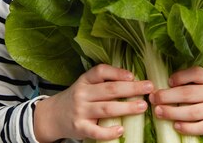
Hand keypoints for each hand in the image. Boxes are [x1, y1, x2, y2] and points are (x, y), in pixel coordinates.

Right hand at [33, 64, 152, 142]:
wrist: (53, 116)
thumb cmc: (77, 98)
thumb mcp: (86, 85)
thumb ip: (104, 82)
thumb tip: (134, 80)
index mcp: (85, 80)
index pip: (100, 72)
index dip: (117, 72)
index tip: (133, 75)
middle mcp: (82, 94)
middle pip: (109, 90)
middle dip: (131, 88)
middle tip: (149, 88)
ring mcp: (80, 111)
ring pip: (106, 109)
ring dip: (126, 107)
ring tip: (142, 107)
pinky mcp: (80, 128)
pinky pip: (96, 131)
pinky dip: (109, 131)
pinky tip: (121, 130)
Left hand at [148, 66, 202, 136]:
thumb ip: (190, 81)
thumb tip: (162, 82)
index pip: (196, 73)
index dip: (181, 76)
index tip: (168, 81)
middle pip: (189, 94)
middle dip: (168, 96)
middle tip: (154, 98)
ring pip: (193, 112)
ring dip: (173, 112)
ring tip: (159, 112)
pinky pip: (201, 127)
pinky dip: (187, 128)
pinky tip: (175, 126)